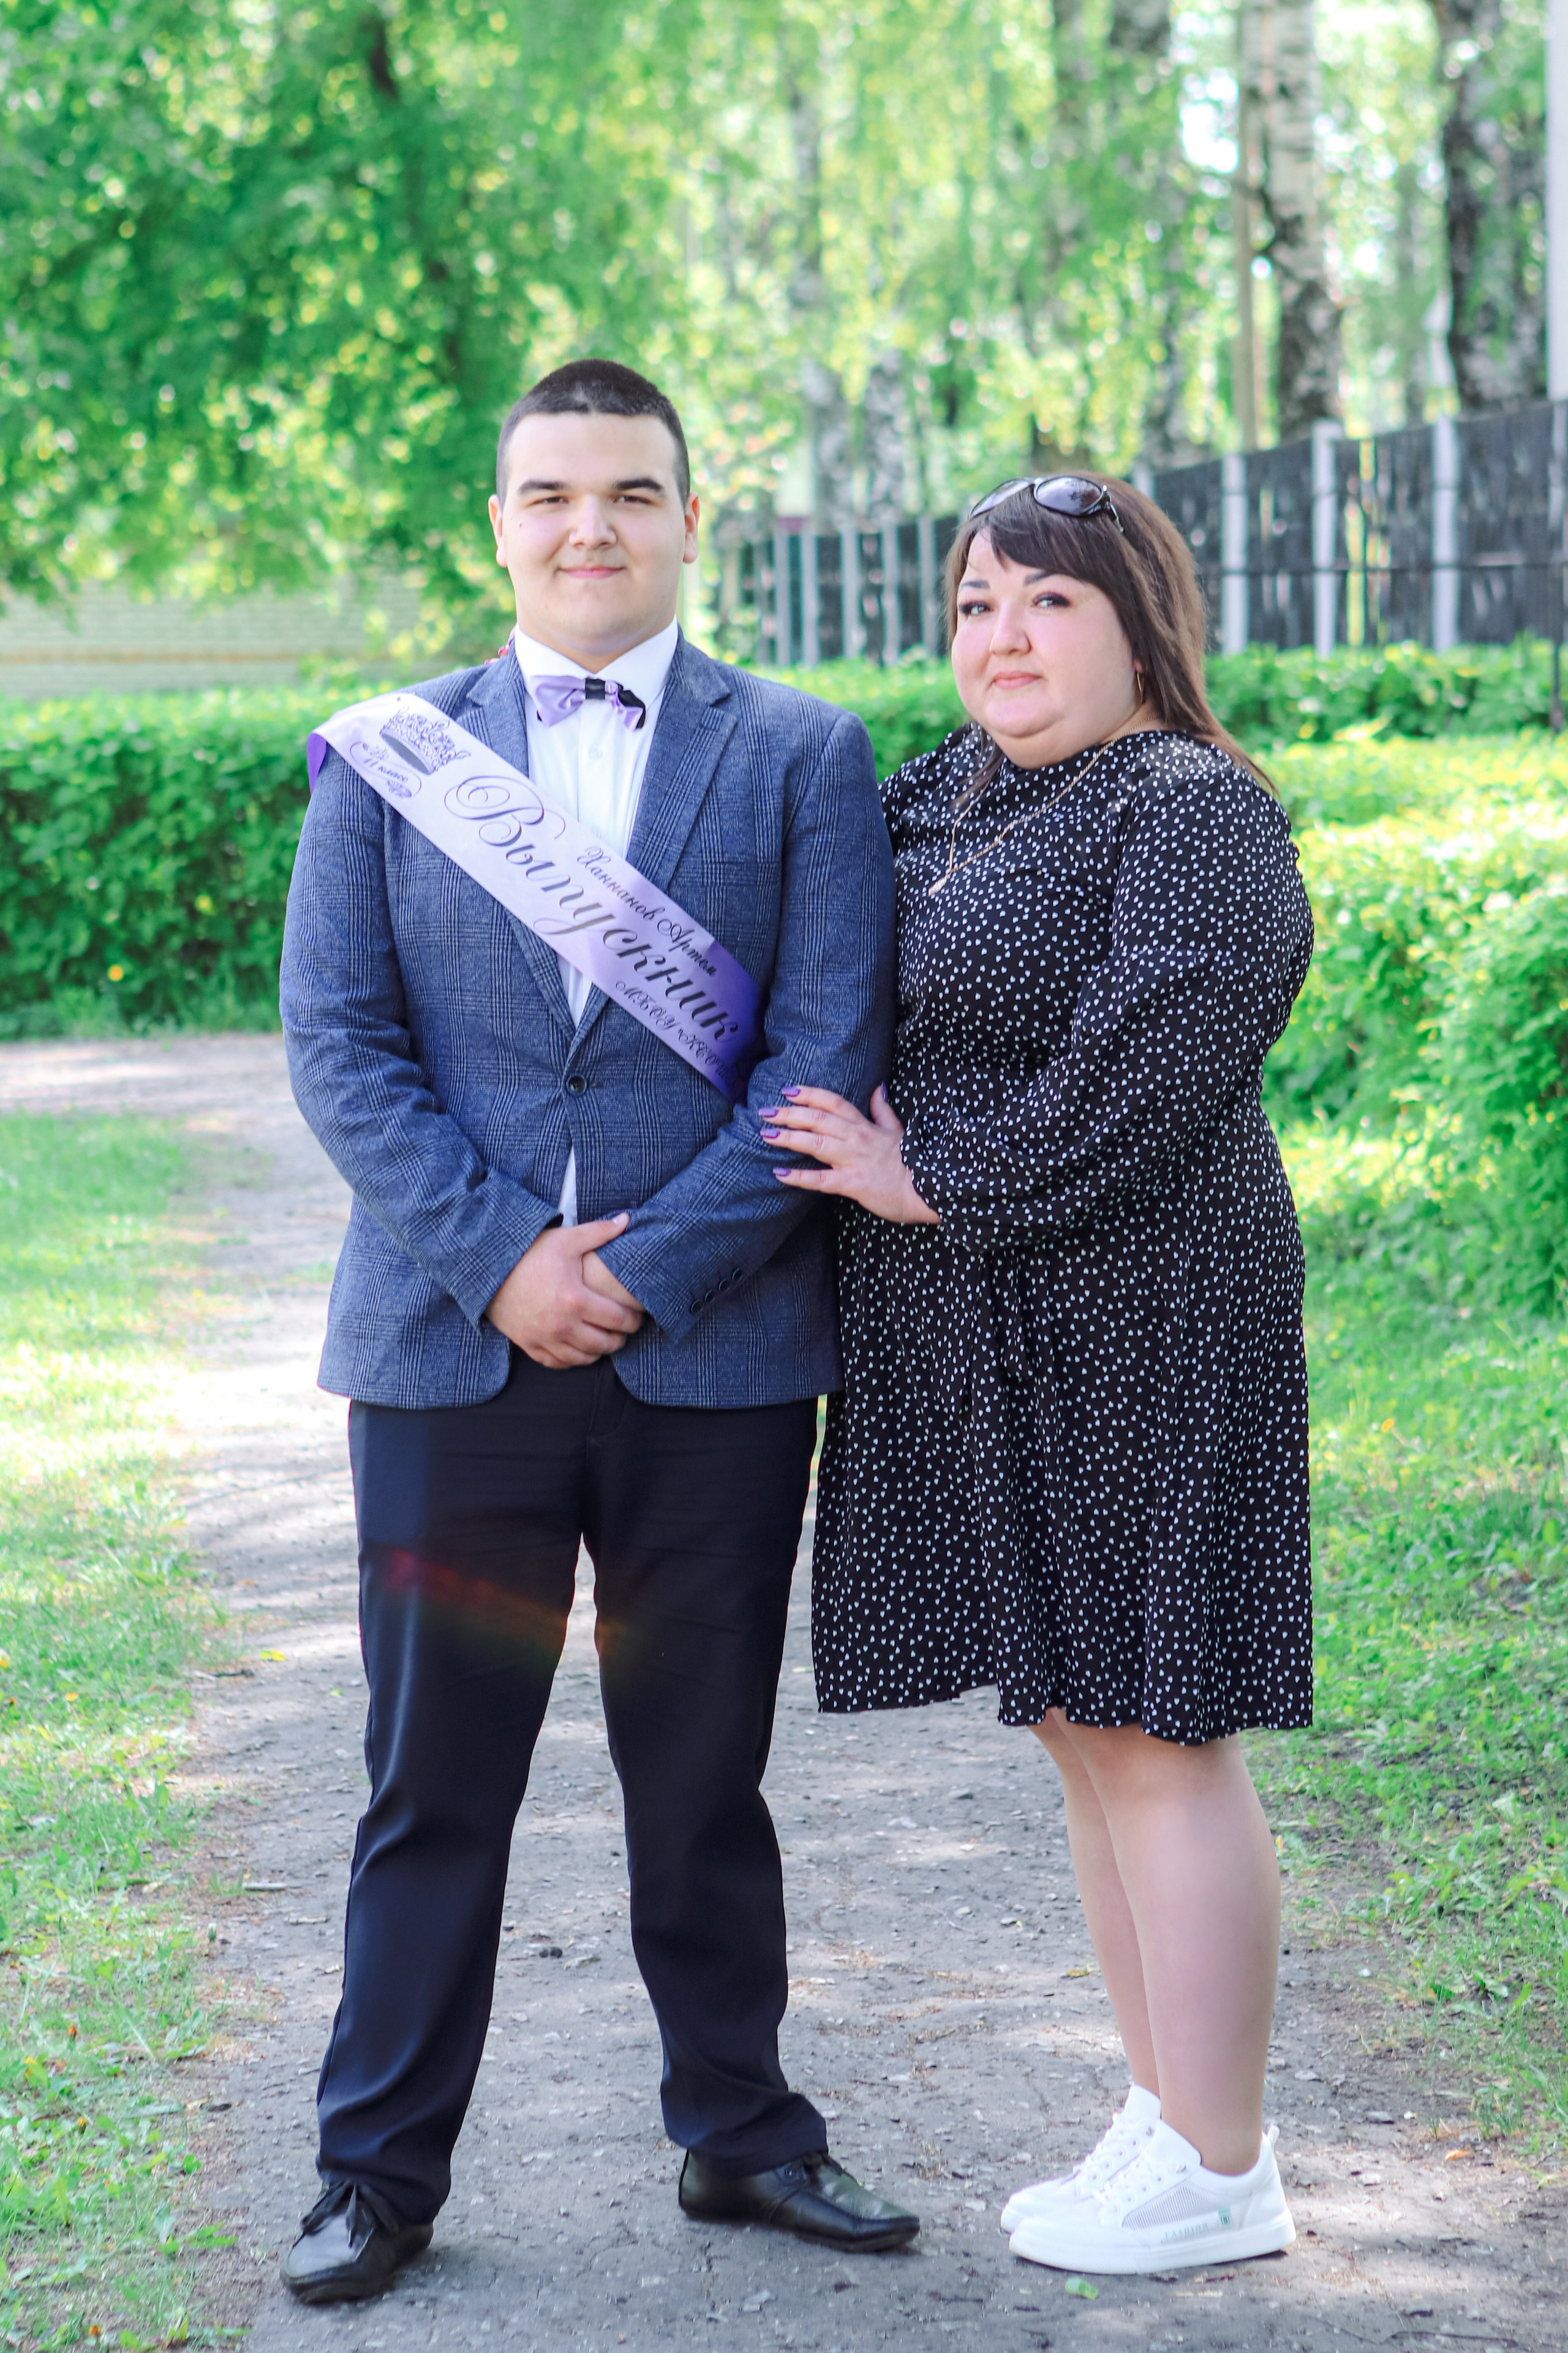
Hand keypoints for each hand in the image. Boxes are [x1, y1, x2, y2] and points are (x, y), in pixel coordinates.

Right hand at [485, 1214, 645, 1367]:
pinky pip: (558, 1363)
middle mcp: (562, 1325)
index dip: (634, 1320)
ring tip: (606, 1340)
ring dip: (599, 1351)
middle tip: (625, 1330)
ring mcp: (544, 1338)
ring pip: (583, 1358)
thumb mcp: (566, 1239)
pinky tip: (580, 1349)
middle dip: (620, 1338)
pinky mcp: (529, 1345)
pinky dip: (573, 1360)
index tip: (638, 1316)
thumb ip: (599, 1232)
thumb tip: (627, 1219)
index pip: (618, 1320)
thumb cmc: (529, 1253)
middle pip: (604, 1344)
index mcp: (575, 1299)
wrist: (488, 1270)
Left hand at [762, 1085, 938, 1224]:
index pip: (833, 1101)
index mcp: (865, 1125)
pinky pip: (822, 1179)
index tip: (788, 1090)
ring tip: (766, 1134)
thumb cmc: (909, 1161)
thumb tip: (877, 1087)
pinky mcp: (853, 1184)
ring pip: (816, 1144)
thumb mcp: (897, 1130)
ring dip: (789, 1138)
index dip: (809, 1094)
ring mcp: (854, 1160)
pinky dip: (799, 1177)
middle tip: (766, 1111)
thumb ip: (882, 1109)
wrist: (926, 1189)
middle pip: (818, 1119)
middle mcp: (856, 1138)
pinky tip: (779, 1174)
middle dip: (790, 1113)